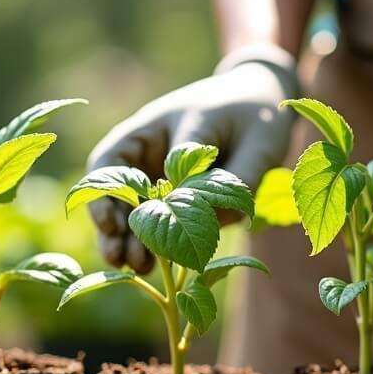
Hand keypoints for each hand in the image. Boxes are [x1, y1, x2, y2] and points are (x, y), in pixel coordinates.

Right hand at [87, 44, 298, 272]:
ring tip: (142, 269)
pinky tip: (169, 267)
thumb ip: (230, 170)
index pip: (109, 165)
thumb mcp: (244, 130)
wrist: (270, 104)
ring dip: (139, 247)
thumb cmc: (251, 108)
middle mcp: (151, 163)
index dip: (102, 196)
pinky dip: (169, 248)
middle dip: (119, 234)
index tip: (112, 223)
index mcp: (148, 133)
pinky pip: (176, 230)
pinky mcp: (192, 208)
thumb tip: (215, 215)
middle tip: (126, 261)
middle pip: (119, 201)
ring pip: (142, 221)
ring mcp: (170, 187)